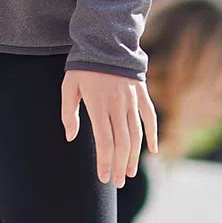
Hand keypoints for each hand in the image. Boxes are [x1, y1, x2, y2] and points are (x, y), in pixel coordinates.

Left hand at [61, 68, 159, 185]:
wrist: (106, 40)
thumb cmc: (83, 66)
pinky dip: (152, 134)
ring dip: (133, 156)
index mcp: (99, 105)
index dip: (105, 162)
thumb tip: (70, 137)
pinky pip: (150, 117)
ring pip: (136, 134)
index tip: (103, 178)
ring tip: (128, 172)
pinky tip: (153, 150)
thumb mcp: (69, 86)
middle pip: (122, 143)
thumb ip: (69, 113)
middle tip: (117, 182)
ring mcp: (132, 100)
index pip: (105, 142)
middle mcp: (118, 105)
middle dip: (119, 166)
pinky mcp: (142, 94)